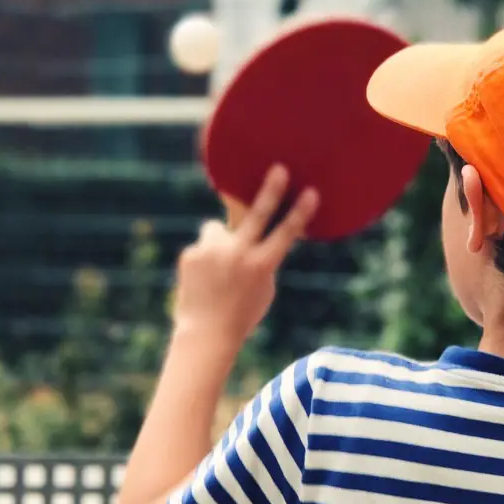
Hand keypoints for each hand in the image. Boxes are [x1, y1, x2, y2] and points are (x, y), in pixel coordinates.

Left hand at [174, 165, 318, 345]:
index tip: (311, 192)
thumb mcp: (264, 289)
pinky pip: (202, 246)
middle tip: (279, 169)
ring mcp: (212, 252)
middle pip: (257, 214)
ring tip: (216, 270)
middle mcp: (238, 255)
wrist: (205, 333)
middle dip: (271, 190)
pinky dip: (203, 258)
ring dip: (219, 242)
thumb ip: (263, 259)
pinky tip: (202, 279)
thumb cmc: (241, 313)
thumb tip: (256, 233)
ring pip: (218, 230)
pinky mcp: (191, 254)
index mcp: (262, 265)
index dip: (301, 212)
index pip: (286, 233)